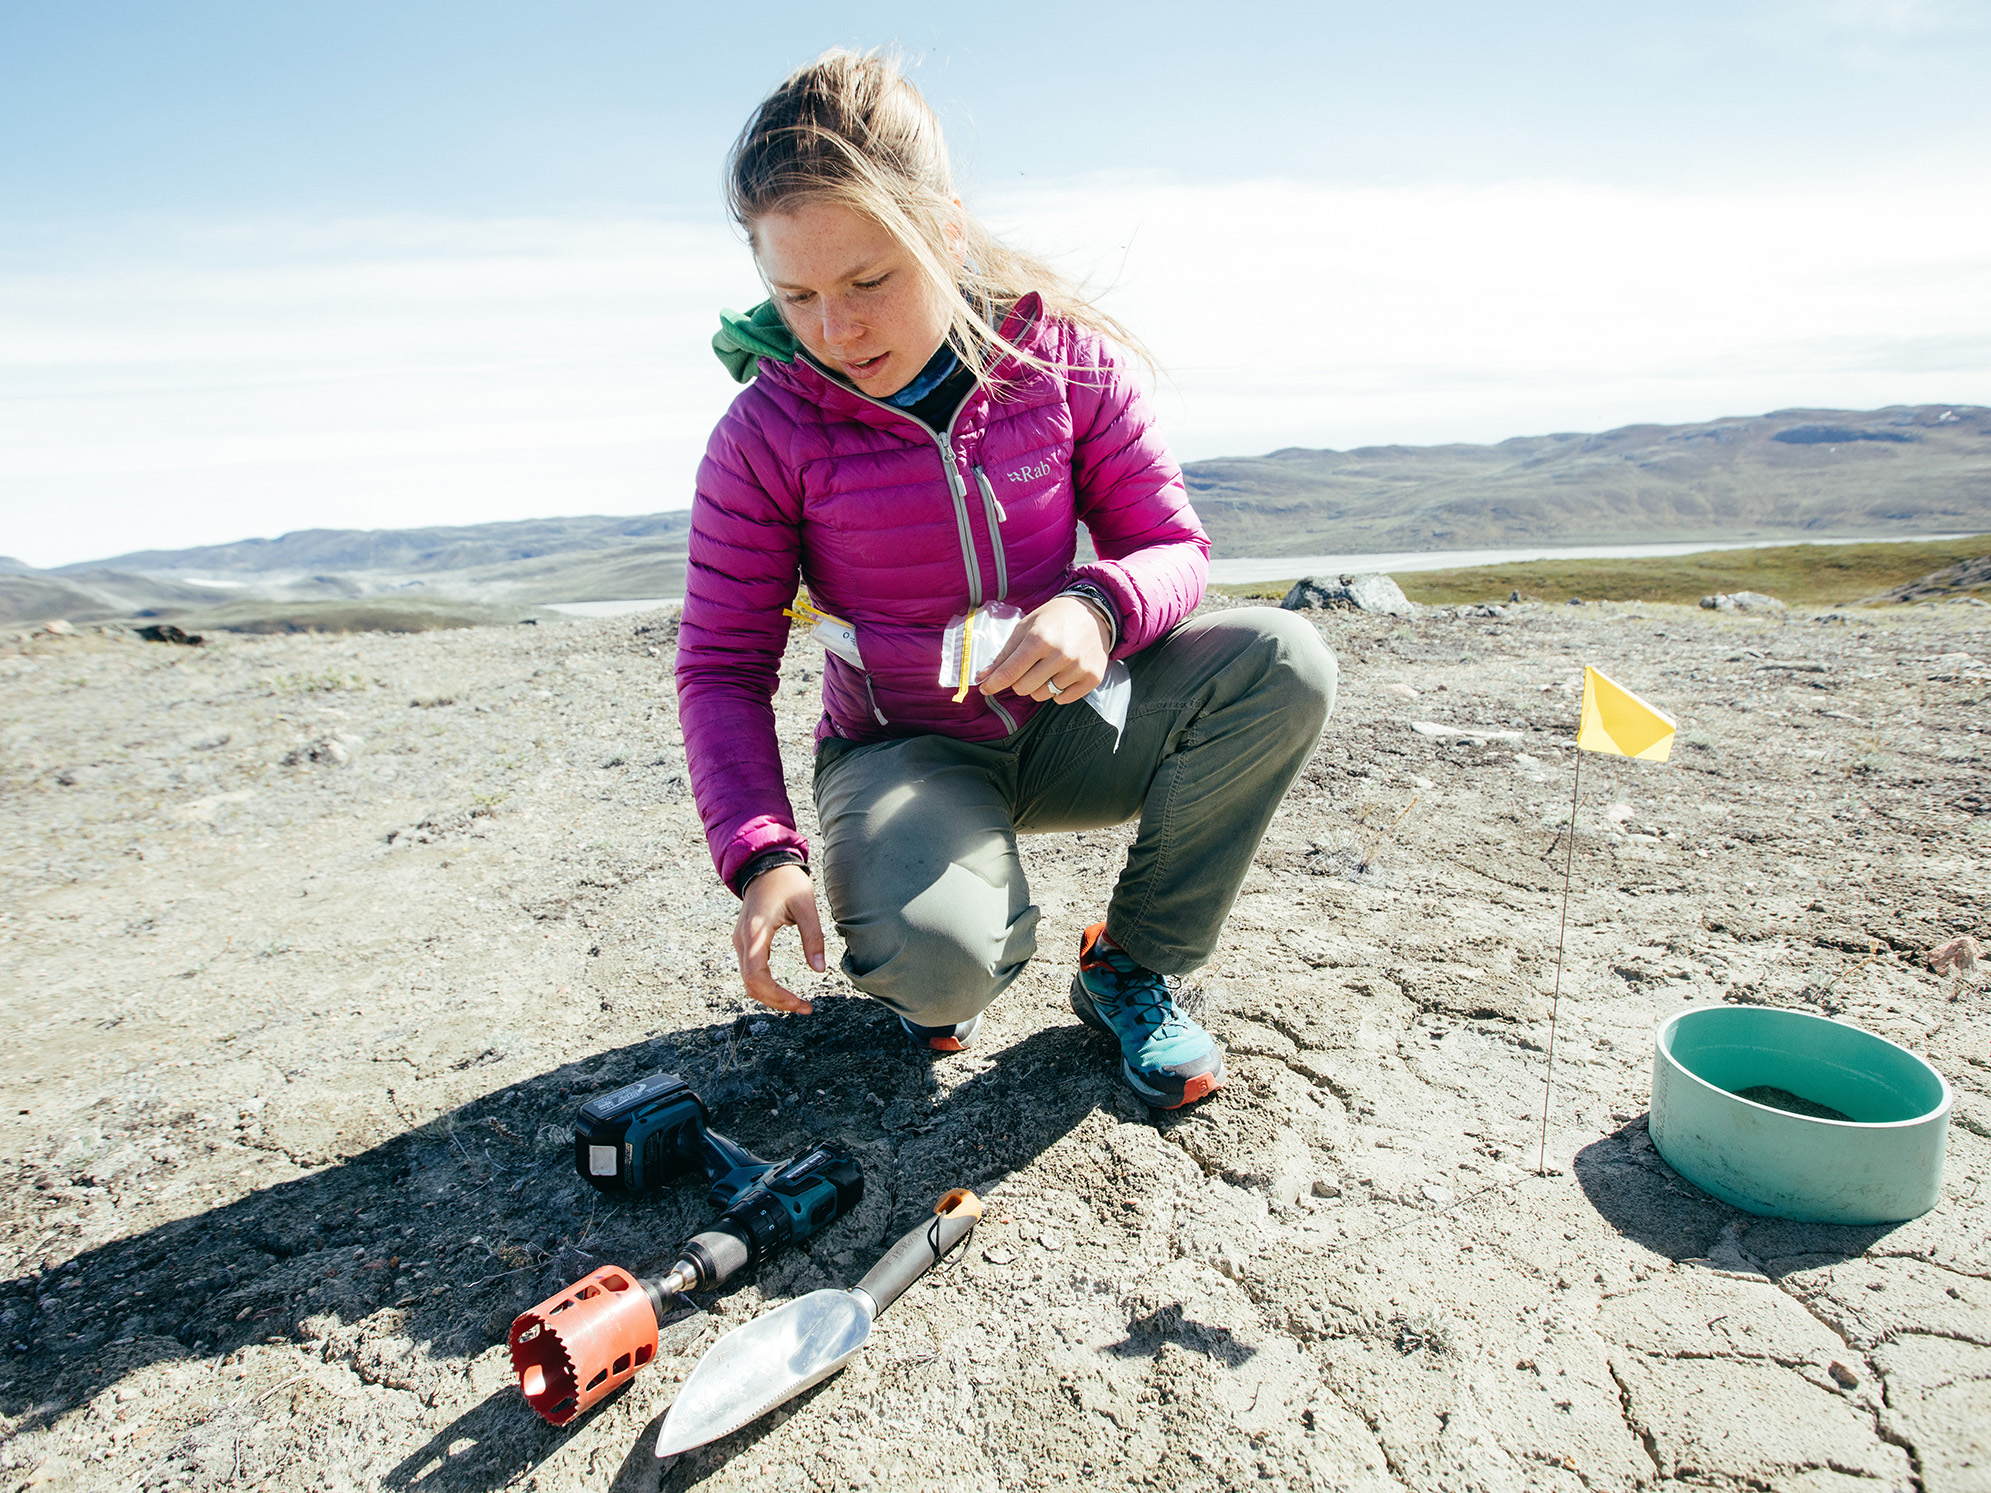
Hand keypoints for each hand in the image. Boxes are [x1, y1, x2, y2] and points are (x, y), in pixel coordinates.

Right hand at [732, 863, 823, 1013]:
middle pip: (751, 985)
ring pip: (749, 981)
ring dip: (771, 996)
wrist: (765, 865)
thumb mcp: (806, 906)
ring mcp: (740, 942)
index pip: (757, 977)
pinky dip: (766, 986)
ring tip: (798, 1003)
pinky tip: (785, 990)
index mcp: (756, 932)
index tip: (801, 1003)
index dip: (777, 996)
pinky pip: (751, 972)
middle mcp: (742, 941)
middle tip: (804, 1007)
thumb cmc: (786, 882)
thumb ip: (813, 937)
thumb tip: (819, 969)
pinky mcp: (745, 943)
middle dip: (776, 1001)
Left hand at [978, 596, 1110, 703]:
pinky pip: (1063, 699)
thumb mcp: (1026, 627)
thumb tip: (983, 678)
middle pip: (1023, 689)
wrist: (1094, 612)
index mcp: (1040, 639)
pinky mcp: (1093, 678)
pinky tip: (1063, 672)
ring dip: (1040, 685)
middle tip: (1028, 666)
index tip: (985, 688)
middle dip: (1019, 681)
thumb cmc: (1054, 618)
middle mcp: (1060, 655)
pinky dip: (1058, 691)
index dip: (993, 684)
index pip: (1009, 673)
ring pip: (1043, 695)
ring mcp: (1078, 668)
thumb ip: (1005, 654)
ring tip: (1049, 666)